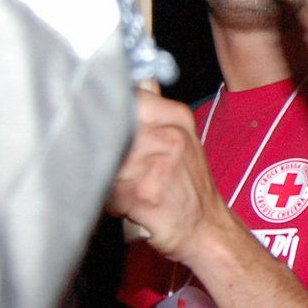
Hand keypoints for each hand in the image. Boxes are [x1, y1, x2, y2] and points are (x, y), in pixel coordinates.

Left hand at [107, 89, 235, 264]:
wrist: (207, 228)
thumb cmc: (190, 186)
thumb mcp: (183, 138)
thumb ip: (158, 108)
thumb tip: (142, 79)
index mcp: (177, 119)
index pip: (128, 99)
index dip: (107, 112)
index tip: (100, 124)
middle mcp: (170, 138)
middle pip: (111, 131)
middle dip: (104, 151)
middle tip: (112, 164)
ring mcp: (159, 167)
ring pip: (107, 162)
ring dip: (107, 179)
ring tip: (124, 187)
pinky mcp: (145, 196)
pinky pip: (109, 192)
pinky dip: (111, 203)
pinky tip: (126, 205)